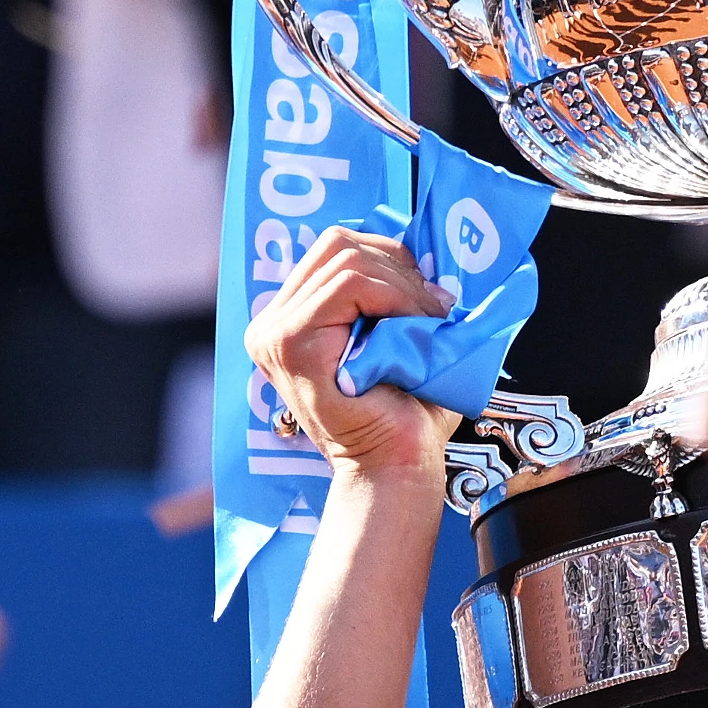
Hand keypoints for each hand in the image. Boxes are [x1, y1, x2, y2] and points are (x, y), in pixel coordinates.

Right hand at [242, 225, 457, 477]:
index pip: (334, 249)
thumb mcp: (393, 337)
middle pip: (337, 244)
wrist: (396, 465)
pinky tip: (415, 327)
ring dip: (402, 284)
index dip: (388, 254)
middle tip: (436, 304)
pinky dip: (394, 297)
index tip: (427, 290)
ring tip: (431, 318)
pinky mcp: (289, 343)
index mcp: (291, 318)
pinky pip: (347, 286)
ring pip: (346, 261)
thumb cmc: (404, 411)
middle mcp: (271, 323)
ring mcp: (274, 333)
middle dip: (397, 265)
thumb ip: (390, 291)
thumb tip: (421, 241)